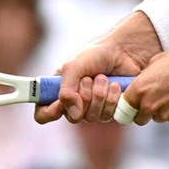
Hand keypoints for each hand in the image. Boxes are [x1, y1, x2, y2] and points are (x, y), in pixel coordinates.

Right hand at [36, 13, 163, 123]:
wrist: (125, 50)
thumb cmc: (96, 54)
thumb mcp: (74, 66)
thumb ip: (66, 89)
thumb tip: (73, 113)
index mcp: (58, 91)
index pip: (43, 113)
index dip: (49, 112)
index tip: (59, 104)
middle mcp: (74, 103)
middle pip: (73, 117)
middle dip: (83, 96)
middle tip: (89, 78)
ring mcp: (93, 108)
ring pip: (92, 117)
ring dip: (99, 95)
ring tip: (103, 77)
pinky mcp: (111, 109)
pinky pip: (108, 116)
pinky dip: (111, 99)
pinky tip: (115, 85)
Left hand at [119, 38, 168, 126]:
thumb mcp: (157, 62)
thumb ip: (144, 78)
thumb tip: (140, 85)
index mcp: (139, 90)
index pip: (125, 108)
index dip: (130, 107)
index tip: (134, 106)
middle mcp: (149, 106)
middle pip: (140, 118)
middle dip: (146, 112)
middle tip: (158, 99)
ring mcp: (165, 115)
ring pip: (160, 118)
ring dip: (165, 110)